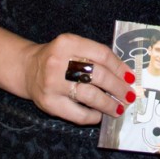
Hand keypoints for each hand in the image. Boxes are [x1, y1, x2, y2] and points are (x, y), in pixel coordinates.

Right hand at [21, 33, 136, 124]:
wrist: (28, 69)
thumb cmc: (59, 58)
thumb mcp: (74, 47)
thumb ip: (95, 56)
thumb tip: (124, 76)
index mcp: (68, 43)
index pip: (102, 54)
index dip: (119, 67)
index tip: (131, 77)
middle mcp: (59, 62)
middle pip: (98, 75)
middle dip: (118, 87)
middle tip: (129, 95)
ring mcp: (53, 84)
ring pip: (89, 95)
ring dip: (108, 104)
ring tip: (119, 108)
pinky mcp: (49, 103)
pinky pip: (76, 113)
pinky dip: (92, 115)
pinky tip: (99, 115)